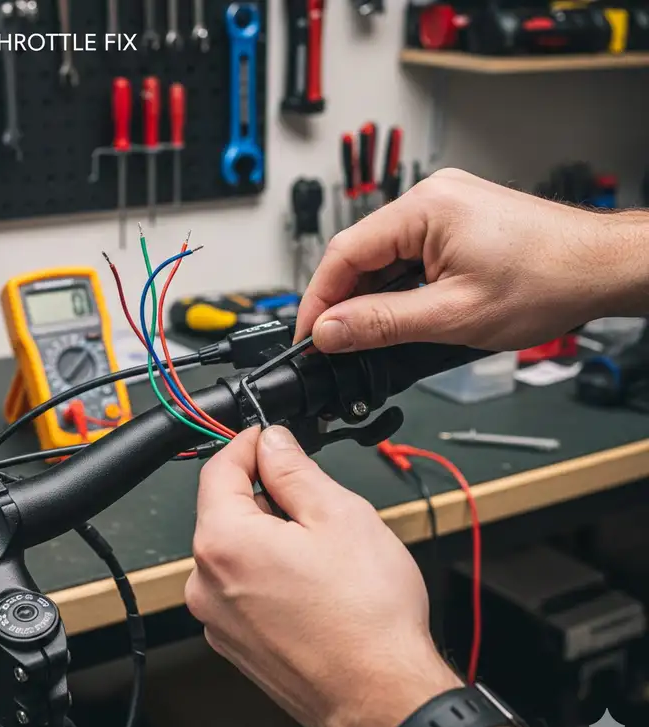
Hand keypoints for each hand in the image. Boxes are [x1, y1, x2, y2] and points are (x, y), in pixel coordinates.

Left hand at [185, 426, 460, 726]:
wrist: (383, 697)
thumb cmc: (367, 616)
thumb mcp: (338, 515)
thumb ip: (294, 470)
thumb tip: (273, 443)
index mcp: (225, 543)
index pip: (219, 469)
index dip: (248, 444)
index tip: (270, 437)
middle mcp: (207, 584)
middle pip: (225, 511)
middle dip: (264, 493)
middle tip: (311, 497)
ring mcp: (218, 619)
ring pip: (237, 549)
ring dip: (269, 534)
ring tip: (321, 549)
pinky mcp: (236, 642)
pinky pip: (242, 586)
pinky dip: (268, 570)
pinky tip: (311, 583)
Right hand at [296, 169, 648, 352]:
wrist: (602, 268)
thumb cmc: (548, 280)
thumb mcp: (453, 315)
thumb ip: (381, 324)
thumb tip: (329, 330)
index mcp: (425, 208)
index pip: (344, 252)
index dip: (318, 299)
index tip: (307, 335)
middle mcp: (431, 199)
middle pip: (361, 254)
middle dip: (344, 302)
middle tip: (335, 345)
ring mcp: (445, 210)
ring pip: (385, 259)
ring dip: (372, 299)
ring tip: (369, 338)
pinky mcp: (456, 225)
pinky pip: (409, 257)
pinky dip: (398, 289)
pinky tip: (398, 317)